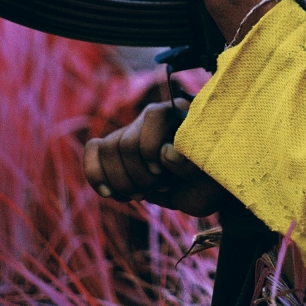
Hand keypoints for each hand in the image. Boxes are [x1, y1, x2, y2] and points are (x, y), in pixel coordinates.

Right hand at [83, 99, 227, 216]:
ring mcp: (133, 134)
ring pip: (106, 150)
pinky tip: (111, 193)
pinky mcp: (119, 154)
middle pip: (125, 143)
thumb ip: (191, 163)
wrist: (202, 188)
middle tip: (161, 187)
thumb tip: (166, 152)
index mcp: (180, 112)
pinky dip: (96, 175)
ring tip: (142, 193)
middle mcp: (153, 118)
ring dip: (122, 182)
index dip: (151, 150)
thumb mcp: (212, 173)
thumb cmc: (212, 176)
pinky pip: (94, 152)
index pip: (152, 117)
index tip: (165, 174)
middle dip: (140, 176)